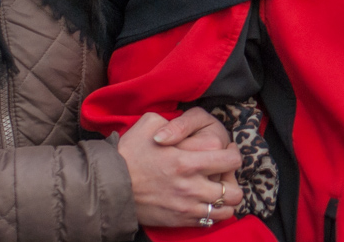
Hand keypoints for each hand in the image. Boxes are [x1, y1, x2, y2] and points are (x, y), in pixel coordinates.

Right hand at [118, 109, 242, 226]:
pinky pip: (208, 222)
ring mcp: (186, 207)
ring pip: (225, 211)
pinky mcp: (179, 221)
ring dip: (226, 200)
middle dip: (234, 181)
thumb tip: (182, 122)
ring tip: (219, 190)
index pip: (231, 161)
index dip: (234, 154)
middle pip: (234, 191)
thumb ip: (172, 121)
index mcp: (188, 162)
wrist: (109, 186)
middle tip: (226, 174)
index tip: (228, 150)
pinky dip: (213, 213)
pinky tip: (206, 202)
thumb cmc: (128, 154)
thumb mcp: (148, 124)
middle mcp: (191, 188)